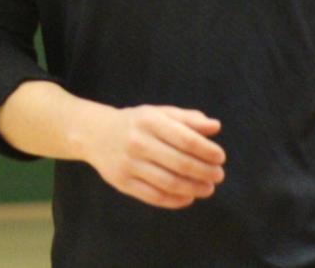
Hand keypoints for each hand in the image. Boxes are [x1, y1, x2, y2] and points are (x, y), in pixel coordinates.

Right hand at [83, 104, 224, 209]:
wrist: (94, 134)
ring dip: (195, 188)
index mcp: (149, 121)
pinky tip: (188, 197)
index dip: (208, 151)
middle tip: (218, 175)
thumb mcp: (159, 114)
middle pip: (181, 164)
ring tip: (207, 188)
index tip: (220, 157)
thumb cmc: (136, 124)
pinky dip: (176, 201)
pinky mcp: (122, 182)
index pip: (186, 140)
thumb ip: (188, 119)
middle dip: (205, 172)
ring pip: (170, 183)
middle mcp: (137, 142)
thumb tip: (215, 126)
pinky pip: (154, 197)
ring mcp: (128, 164)